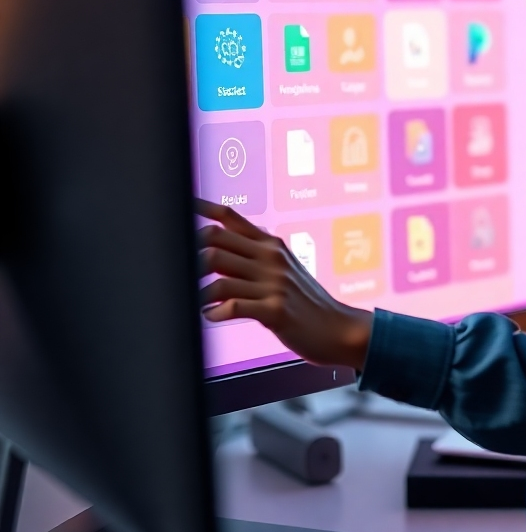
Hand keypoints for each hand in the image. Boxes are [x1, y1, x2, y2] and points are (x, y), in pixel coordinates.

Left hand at [196, 200, 371, 369]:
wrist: (337, 327)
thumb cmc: (305, 301)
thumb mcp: (283, 269)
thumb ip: (252, 258)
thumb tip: (213, 255)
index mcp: (270, 244)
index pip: (229, 217)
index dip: (202, 208)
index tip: (183, 204)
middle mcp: (270, 258)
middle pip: (214, 240)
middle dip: (190, 256)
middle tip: (184, 275)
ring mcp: (273, 283)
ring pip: (218, 277)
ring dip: (199, 292)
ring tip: (197, 301)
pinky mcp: (275, 310)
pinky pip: (233, 306)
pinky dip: (214, 313)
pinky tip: (211, 316)